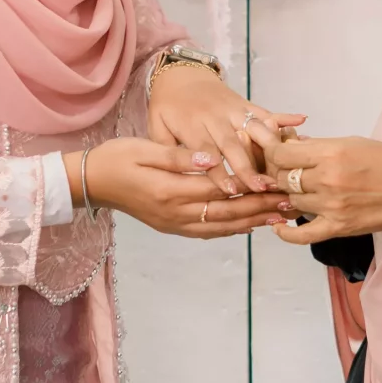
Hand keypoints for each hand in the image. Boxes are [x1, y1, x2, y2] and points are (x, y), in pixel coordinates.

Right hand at [85, 136, 292, 238]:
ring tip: (278, 217)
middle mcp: (176, 213)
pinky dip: (231, 229)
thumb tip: (213, 159)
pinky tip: (248, 225)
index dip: (252, 187)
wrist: (91, 182)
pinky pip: (207, 232)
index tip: (278, 182)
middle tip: (290, 203)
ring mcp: (174, 223)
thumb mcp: (146, 150)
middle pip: (227, 212)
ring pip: (221, 226)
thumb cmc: (117, 159)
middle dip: (260, 208)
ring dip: (251, 221)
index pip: (221, 190)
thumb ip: (181, 157)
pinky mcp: (172, 227)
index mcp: (172, 191)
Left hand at [146, 61, 304, 195]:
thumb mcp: (156, 127)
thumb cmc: (168, 108)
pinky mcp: (246, 104)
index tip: (229, 190)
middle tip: (262, 187)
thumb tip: (176, 176)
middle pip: (234, 144)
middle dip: (249, 166)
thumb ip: (166, 151)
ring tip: (285, 165)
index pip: (205, 152)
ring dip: (271, 147)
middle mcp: (216, 117)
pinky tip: (302, 121)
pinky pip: (266, 111)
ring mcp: (234, 109)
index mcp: (191, 125)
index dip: (217, 171)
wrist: (180, 74)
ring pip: (255, 128)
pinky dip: (284, 116)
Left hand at [246, 119, 381, 250]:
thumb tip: (290, 145)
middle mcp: (327, 180)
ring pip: (291, 200)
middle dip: (278, 171)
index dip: (272, 150)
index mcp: (332, 153)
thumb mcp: (353, 142)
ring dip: (288, 194)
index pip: (282, 153)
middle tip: (283, 169)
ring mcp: (331, 206)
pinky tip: (278, 226)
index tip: (274, 150)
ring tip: (294, 189)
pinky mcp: (337, 228)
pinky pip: (302, 234)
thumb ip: (319, 145)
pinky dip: (286, 233)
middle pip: (282, 177)